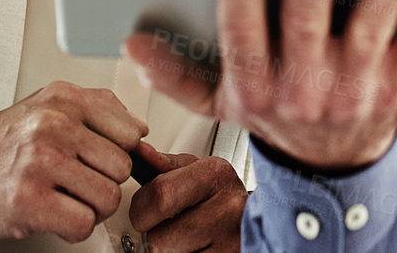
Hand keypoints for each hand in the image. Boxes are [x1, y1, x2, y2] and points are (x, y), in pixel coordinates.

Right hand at [0, 81, 145, 241]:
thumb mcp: (46, 105)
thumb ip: (98, 108)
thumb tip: (140, 128)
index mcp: (64, 99)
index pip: (131, 132)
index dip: (118, 154)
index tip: (98, 162)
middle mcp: (54, 125)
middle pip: (122, 168)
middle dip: (104, 183)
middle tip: (76, 185)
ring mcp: (41, 163)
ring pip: (108, 198)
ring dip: (90, 208)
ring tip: (64, 200)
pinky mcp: (28, 201)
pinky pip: (83, 224)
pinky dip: (73, 228)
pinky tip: (53, 215)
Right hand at [125, 0, 396, 171]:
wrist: (329, 170)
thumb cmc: (272, 110)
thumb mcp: (218, 99)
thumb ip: (175, 73)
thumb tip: (132, 44)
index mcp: (251, 85)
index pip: (241, 32)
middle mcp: (301, 90)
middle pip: (306, 25)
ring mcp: (353, 91)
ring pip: (371, 31)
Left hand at [127, 141, 245, 251]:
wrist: (257, 223)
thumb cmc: (221, 198)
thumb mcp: (197, 172)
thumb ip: (166, 165)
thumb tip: (140, 153)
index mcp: (217, 174)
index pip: (160, 195)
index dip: (142, 208)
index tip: (145, 209)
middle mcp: (228, 208)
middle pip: (159, 236)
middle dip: (153, 234)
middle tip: (165, 227)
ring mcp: (231, 242)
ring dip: (169, 250)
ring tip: (187, 237)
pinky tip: (197, 248)